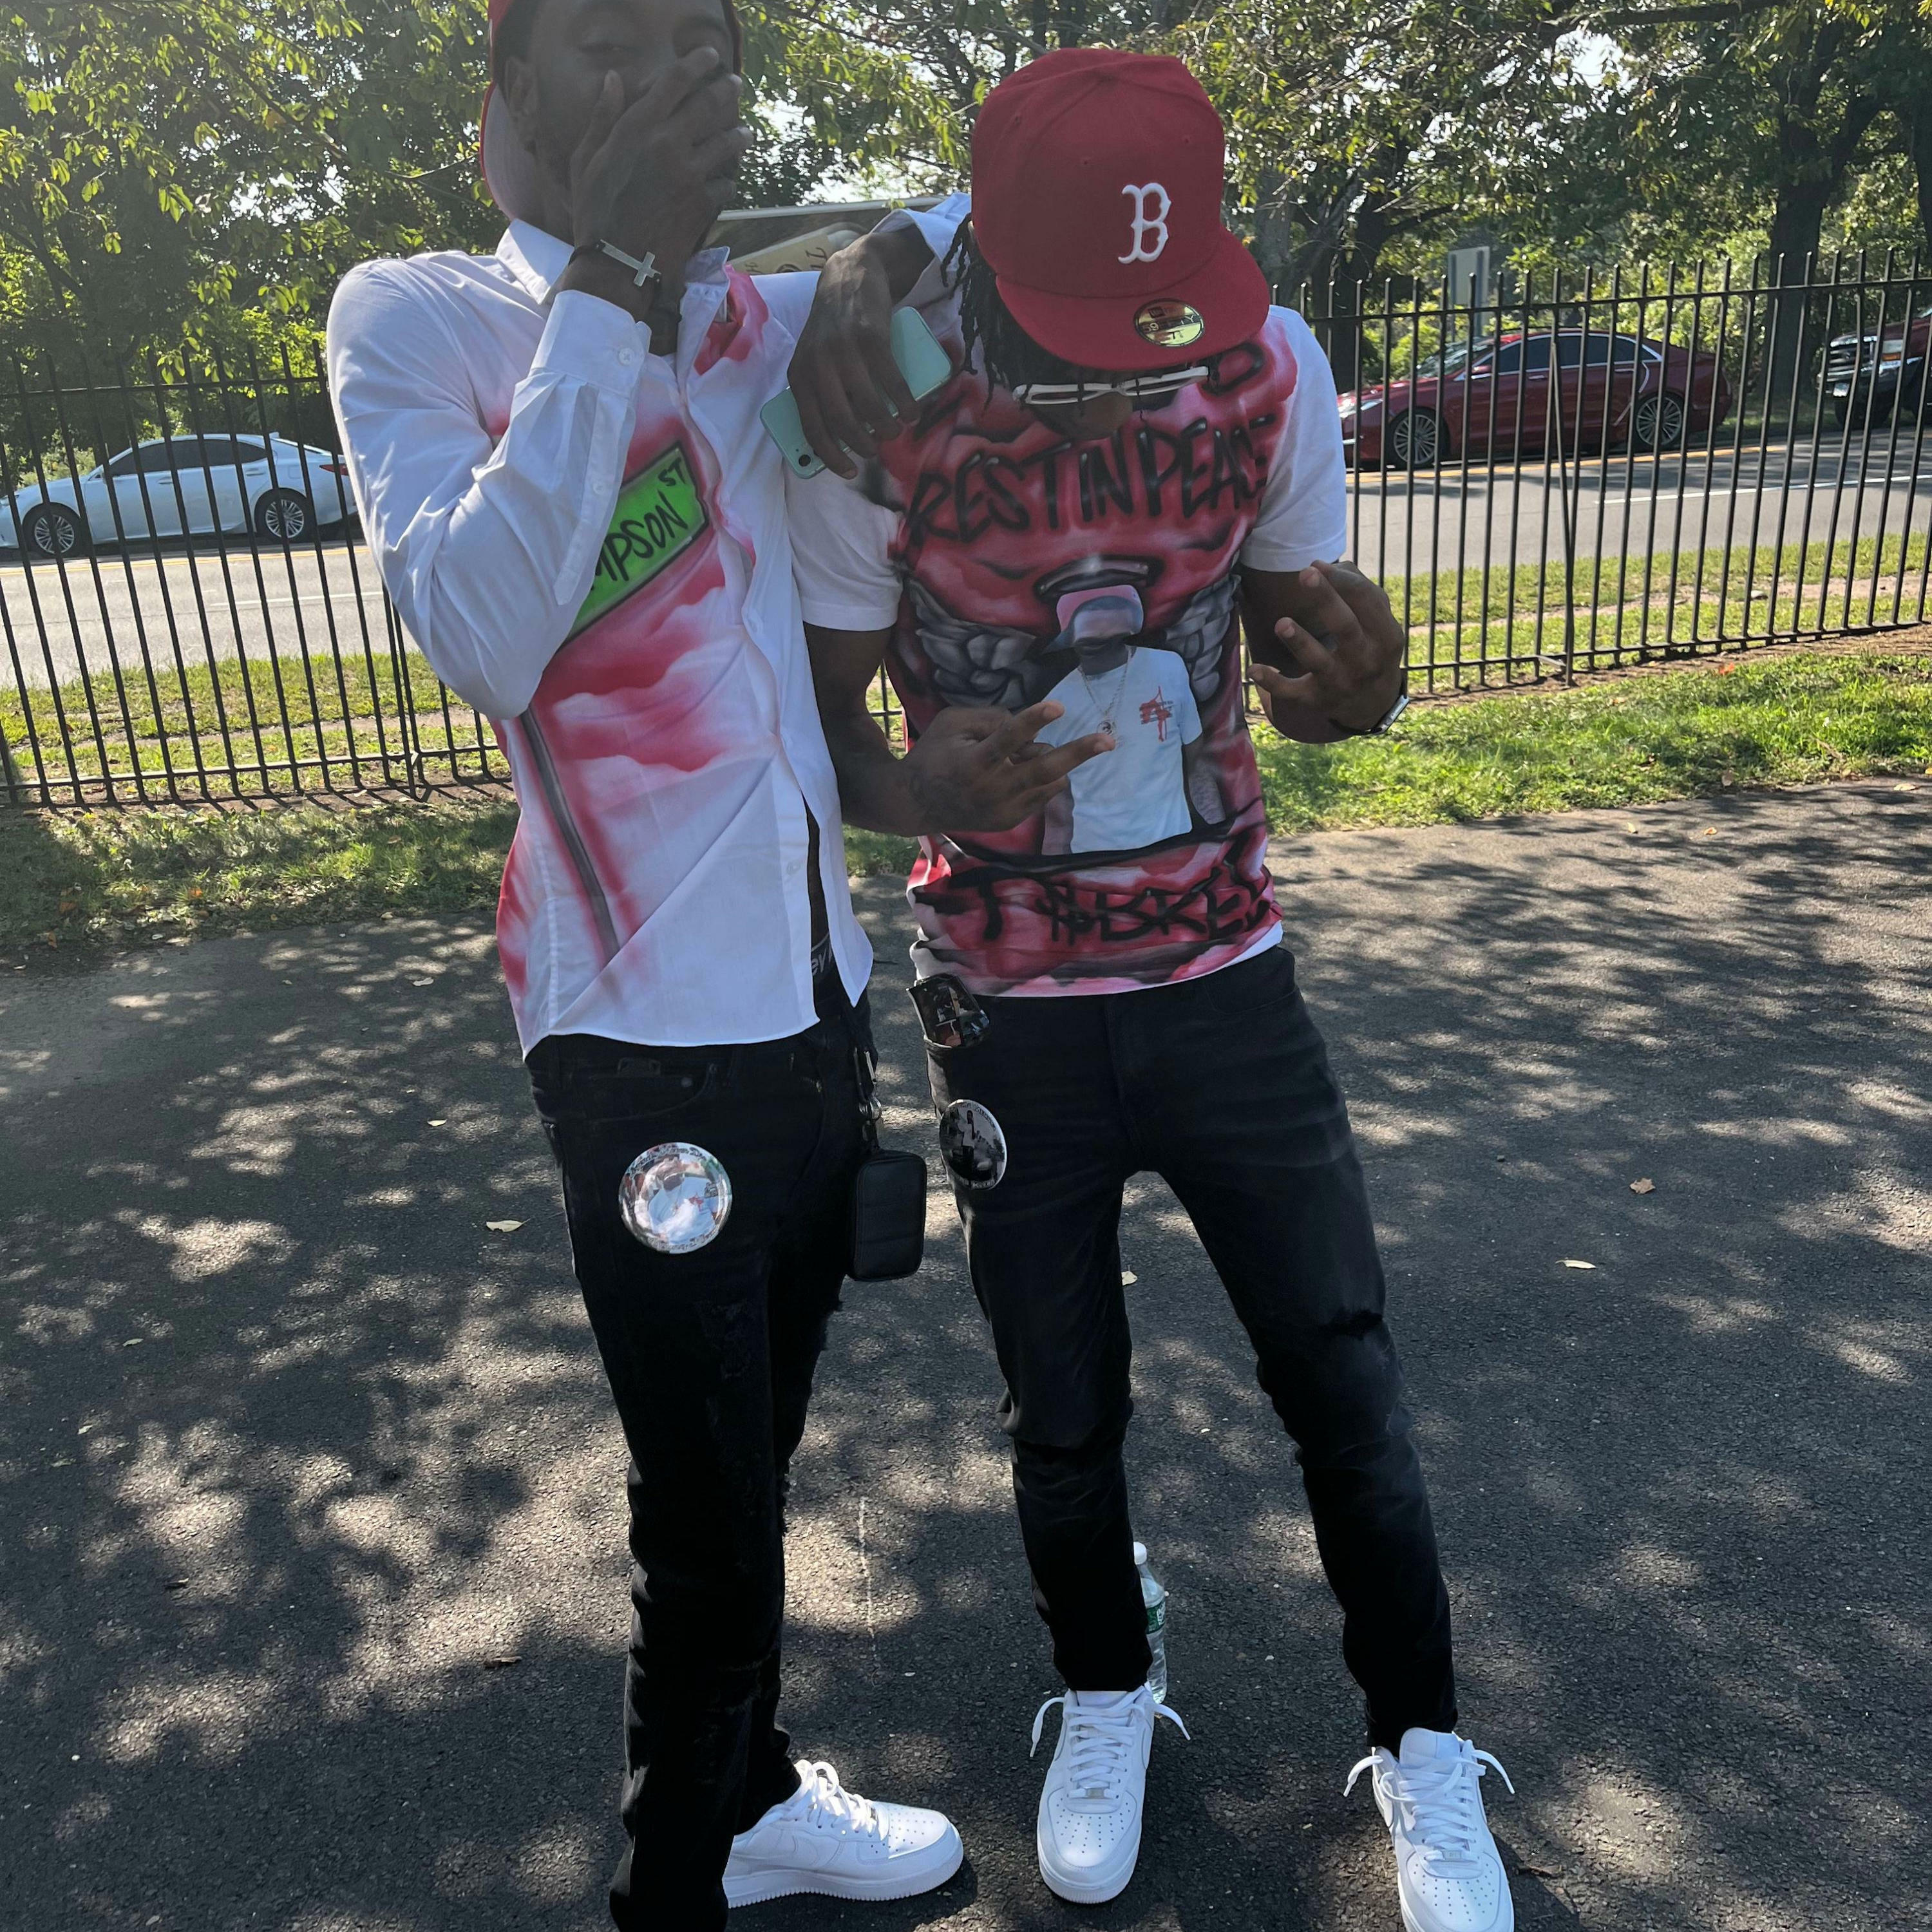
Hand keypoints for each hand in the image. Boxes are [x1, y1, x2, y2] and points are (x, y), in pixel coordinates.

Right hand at [557, 52, 749, 309]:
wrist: (617, 261)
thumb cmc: (595, 210)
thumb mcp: (586, 159)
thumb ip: (603, 117)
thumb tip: (615, 79)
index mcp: (638, 127)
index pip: (674, 82)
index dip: (696, 64)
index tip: (710, 56)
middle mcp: (668, 143)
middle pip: (708, 105)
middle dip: (726, 91)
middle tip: (735, 86)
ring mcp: (690, 173)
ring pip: (726, 142)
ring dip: (738, 135)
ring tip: (744, 133)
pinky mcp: (704, 203)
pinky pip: (727, 182)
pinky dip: (729, 178)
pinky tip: (729, 177)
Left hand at [788, 226, 936, 477]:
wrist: (850, 276)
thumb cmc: (834, 328)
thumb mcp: (814, 358)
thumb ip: (820, 390)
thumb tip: (839, 437)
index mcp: (800, 374)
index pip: (812, 427)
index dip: (830, 456)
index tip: (849, 471)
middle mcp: (818, 364)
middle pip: (841, 420)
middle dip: (861, 444)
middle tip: (876, 447)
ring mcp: (844, 350)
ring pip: (867, 405)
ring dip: (886, 426)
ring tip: (896, 429)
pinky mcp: (871, 337)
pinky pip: (891, 381)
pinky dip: (905, 403)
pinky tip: (912, 412)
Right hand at [903, 702, 1111, 833]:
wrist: (916, 804)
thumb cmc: (935, 754)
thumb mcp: (952, 723)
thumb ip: (990, 718)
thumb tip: (1028, 727)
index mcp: (973, 763)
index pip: (1007, 739)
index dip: (1032, 721)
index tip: (1058, 706)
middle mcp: (991, 790)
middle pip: (1043, 769)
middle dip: (1078, 752)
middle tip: (1108, 740)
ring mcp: (1003, 810)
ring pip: (1048, 782)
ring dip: (1055, 761)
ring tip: (1035, 753)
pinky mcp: (1010, 821)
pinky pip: (1042, 795)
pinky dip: (1043, 778)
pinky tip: (1024, 770)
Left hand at [1250, 560, 1405, 734]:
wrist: (1372, 703)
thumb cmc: (1369, 645)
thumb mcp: (1378, 622)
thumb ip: (1356, 588)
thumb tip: (1320, 565)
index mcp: (1385, 635)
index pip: (1368, 601)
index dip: (1343, 579)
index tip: (1316, 564)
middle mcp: (1366, 660)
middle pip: (1346, 627)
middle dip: (1327, 600)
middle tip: (1306, 574)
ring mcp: (1341, 682)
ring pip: (1319, 661)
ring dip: (1300, 642)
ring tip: (1281, 623)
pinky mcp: (1316, 700)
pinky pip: (1293, 693)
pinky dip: (1273, 683)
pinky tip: (1254, 670)